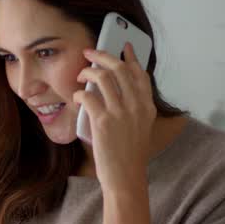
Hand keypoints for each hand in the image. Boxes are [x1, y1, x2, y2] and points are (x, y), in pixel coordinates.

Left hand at [73, 44, 155, 193]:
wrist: (126, 176)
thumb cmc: (130, 154)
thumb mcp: (141, 127)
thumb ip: (134, 108)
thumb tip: (117, 89)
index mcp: (147, 106)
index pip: (140, 74)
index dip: (131, 57)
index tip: (124, 47)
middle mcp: (136, 106)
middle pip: (120, 69)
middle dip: (103, 55)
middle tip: (90, 52)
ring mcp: (120, 112)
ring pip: (103, 77)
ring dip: (88, 71)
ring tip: (81, 75)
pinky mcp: (103, 121)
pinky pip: (88, 95)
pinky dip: (79, 92)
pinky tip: (76, 96)